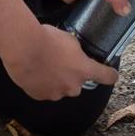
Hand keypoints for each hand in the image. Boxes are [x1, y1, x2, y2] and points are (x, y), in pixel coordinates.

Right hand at [1, 21, 116, 100]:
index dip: (110, 75)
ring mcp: (56, 93)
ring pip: (61, 88)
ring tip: (44, 65)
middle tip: (61, 62)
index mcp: (84, 70)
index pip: (107, 76)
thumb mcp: (70, 40)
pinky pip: (45, 91)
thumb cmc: (47, 39)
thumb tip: (75, 55)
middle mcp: (73, 86)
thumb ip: (77, 52)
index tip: (112, 74)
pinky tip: (35, 71)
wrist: (23, 47)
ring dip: (57, 80)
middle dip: (72, 75)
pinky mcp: (40, 96)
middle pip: (78, 83)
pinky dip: (43, 84)